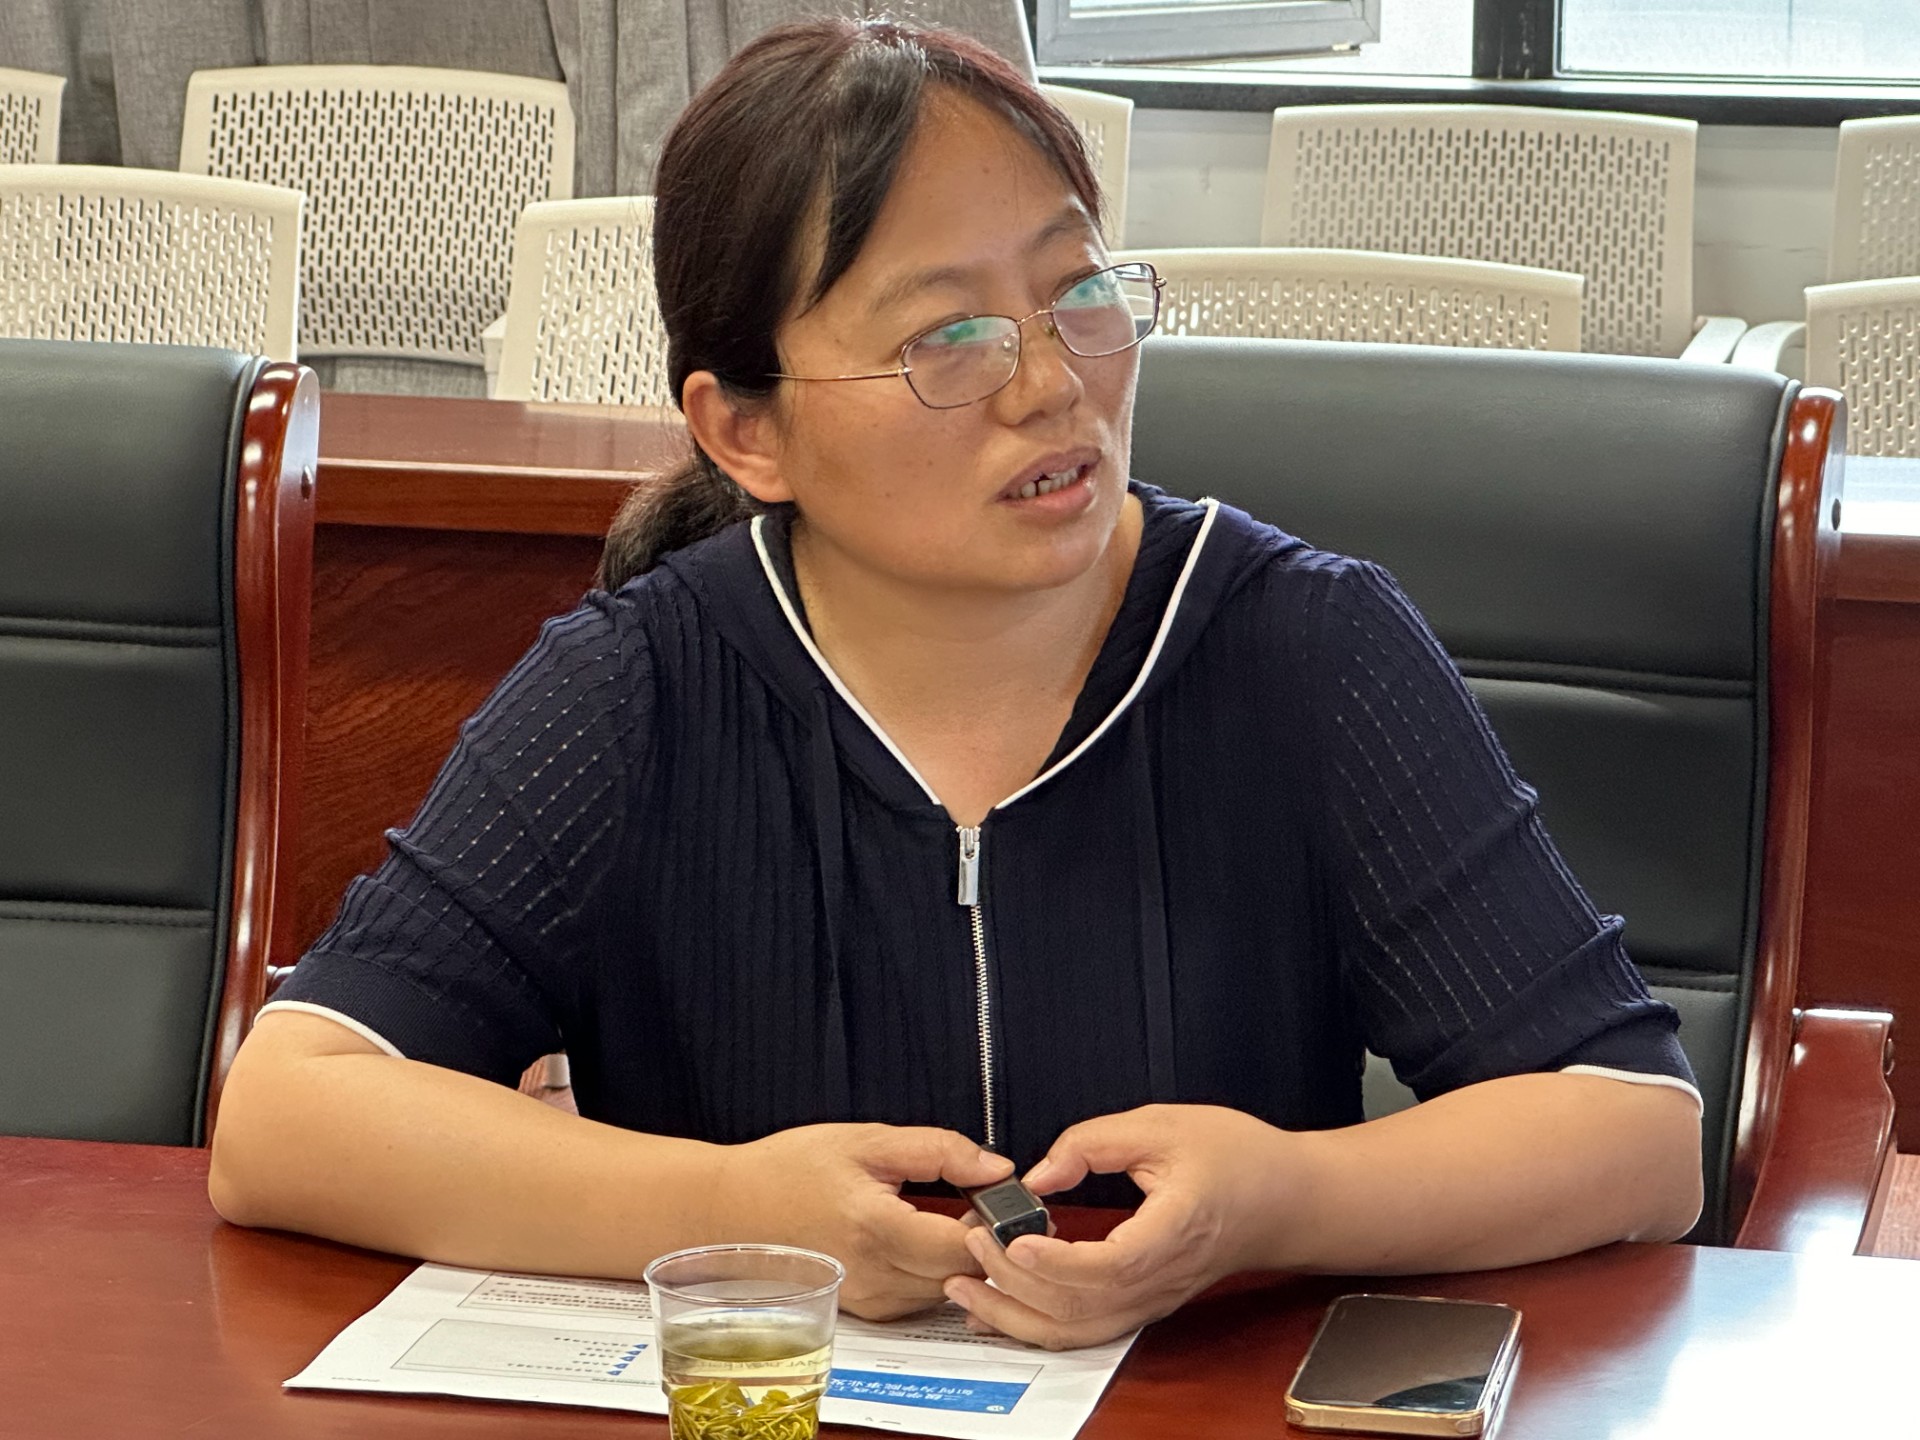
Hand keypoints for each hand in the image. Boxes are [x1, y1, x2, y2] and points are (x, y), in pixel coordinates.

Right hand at [714, 1122, 1013, 1320]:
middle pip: (963, 1275)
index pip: (966, 1246)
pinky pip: (919, 1298)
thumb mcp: (869, 1140)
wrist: (731, 1205)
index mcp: (877, 1228)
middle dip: (986, 1243)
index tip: (1003, 1198)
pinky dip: (934, 1273)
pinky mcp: (863, 1309)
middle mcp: (873, 1275)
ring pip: (945, 1291)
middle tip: (987, 1203)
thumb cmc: (790, 1168)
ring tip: (956, 1217)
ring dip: (961, 1261)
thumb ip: (940, 1149)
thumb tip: (996, 1167)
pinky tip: (925, 1239)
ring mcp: (867, 1298)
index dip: (996, 1224)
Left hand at [942, 1105, 1290, 1348]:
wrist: (1287, 1200)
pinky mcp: (1142, 1303)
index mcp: (1174, 1230)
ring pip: (1078, 1330)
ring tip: (965, 1284)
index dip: (1055, 1259)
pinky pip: (1085, 1329)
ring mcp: (1152, 1299)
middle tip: (973, 1237)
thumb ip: (1092, 1142)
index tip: (1014, 1235)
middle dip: (1015, 1278)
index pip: (1109, 1265)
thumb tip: (1037, 1174)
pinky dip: (1036, 1323)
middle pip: (1081, 1304)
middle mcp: (1161, 1278)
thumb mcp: (1163, 1125)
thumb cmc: (1238, 1159)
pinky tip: (1000, 1306)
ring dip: (1015, 1313)